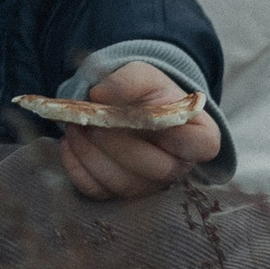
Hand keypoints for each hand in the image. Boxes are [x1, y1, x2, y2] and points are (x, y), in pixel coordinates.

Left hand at [58, 58, 225, 200]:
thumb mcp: (143, 75)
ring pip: (124, 184)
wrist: (129, 109)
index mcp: (198, 136)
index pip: (200, 146)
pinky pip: (98, 191)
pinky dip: (77, 169)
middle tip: (91, 122)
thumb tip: (100, 95)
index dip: (174, 136)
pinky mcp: (121, 193)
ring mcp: (150, 185)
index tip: (145, 118)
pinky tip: (68, 145)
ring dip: (92, 155)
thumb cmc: (146, 93)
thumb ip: (127, 80)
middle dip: (119, 145)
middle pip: (156, 169)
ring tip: (74, 127)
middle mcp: (179, 167)